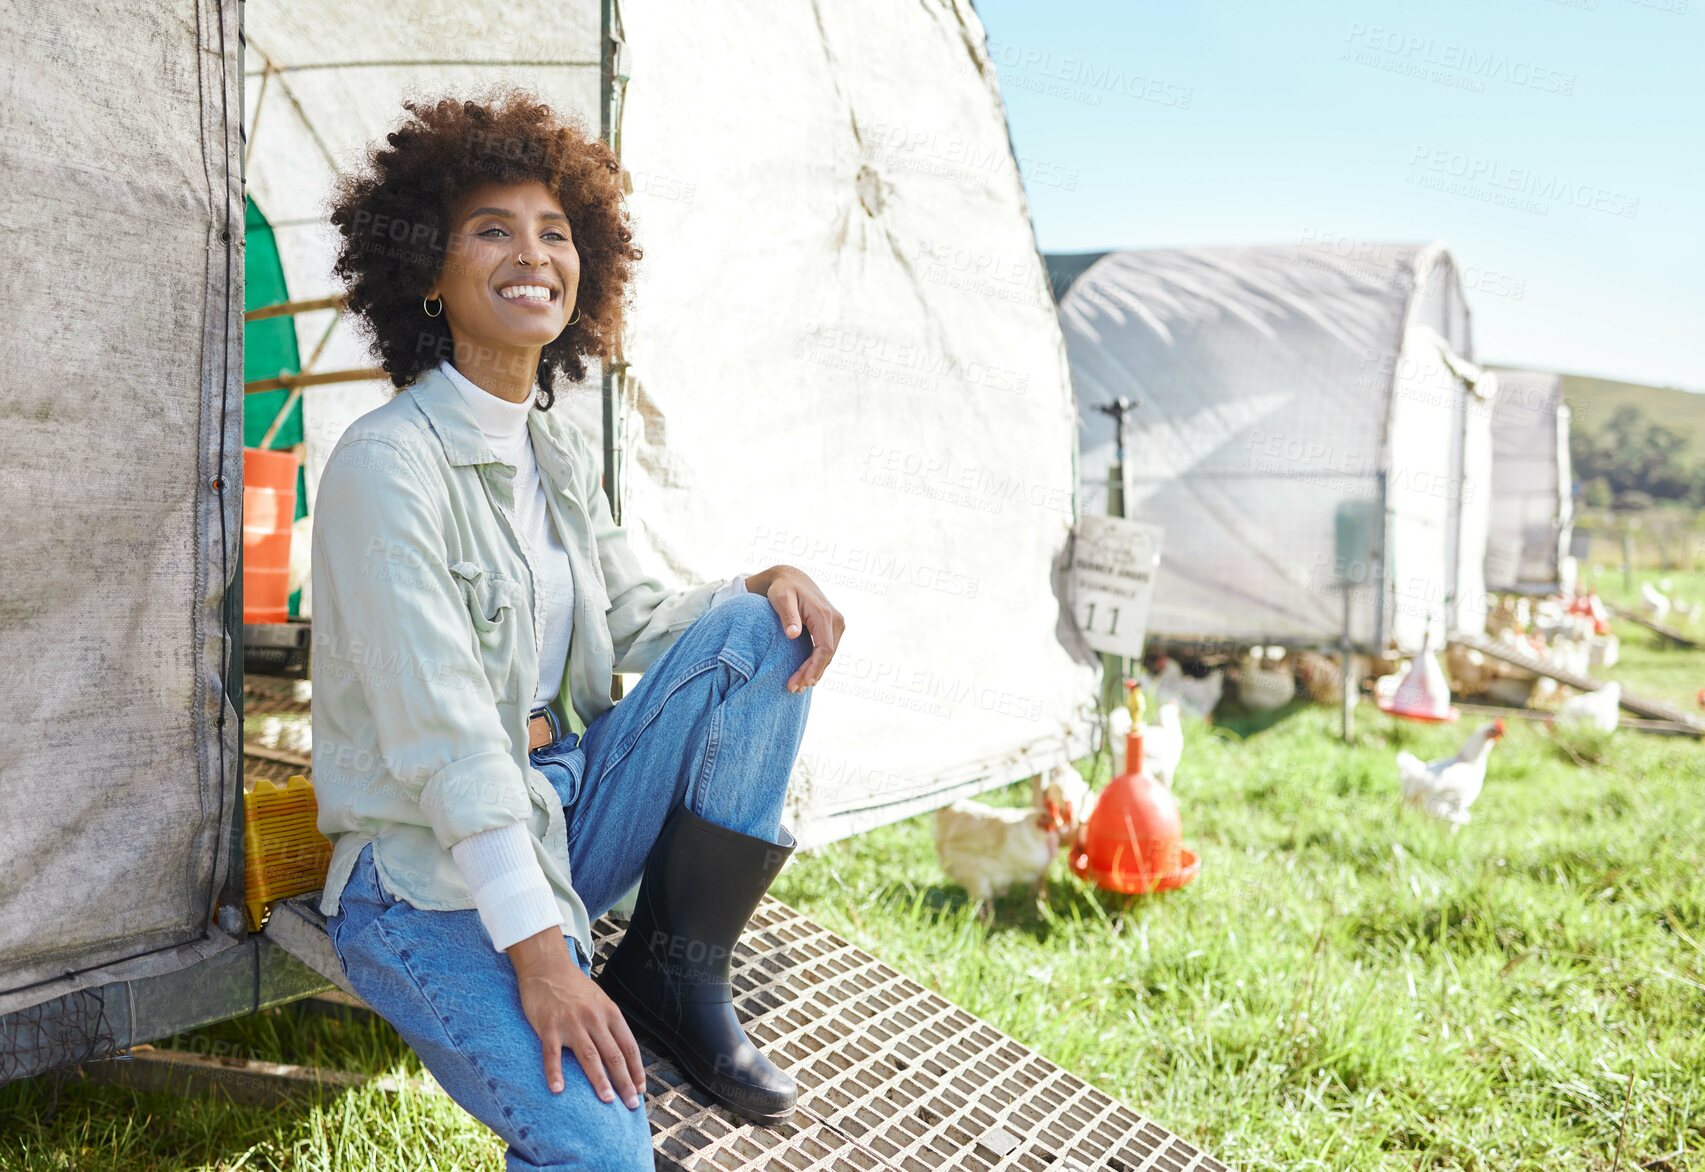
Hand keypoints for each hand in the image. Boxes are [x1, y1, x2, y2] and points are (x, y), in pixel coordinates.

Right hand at [506, 927, 643, 1108]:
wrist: (546, 966)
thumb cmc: (574, 987)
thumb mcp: (600, 1001)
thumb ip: (609, 1024)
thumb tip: (622, 1053)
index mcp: (610, 1013)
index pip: (629, 1046)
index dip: (636, 1070)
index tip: (641, 1089)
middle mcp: (594, 1018)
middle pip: (613, 1055)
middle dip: (625, 1082)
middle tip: (631, 1104)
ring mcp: (571, 1023)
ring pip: (590, 1057)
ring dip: (600, 1081)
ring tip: (608, 1100)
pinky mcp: (549, 1026)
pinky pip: (553, 1054)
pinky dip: (555, 1073)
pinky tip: (558, 1089)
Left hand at [747, 565, 844, 692]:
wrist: (791, 578)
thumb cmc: (782, 588)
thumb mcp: (781, 598)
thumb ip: (787, 615)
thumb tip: (793, 635)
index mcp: (824, 615)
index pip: (824, 649)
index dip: (814, 668)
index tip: (801, 682)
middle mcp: (835, 620)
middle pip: (827, 656)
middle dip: (811, 674)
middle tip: (793, 689)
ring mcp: (836, 624)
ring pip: (828, 655)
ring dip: (814, 671)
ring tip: (797, 686)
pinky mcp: (832, 628)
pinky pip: (826, 650)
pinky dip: (816, 663)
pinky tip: (805, 675)